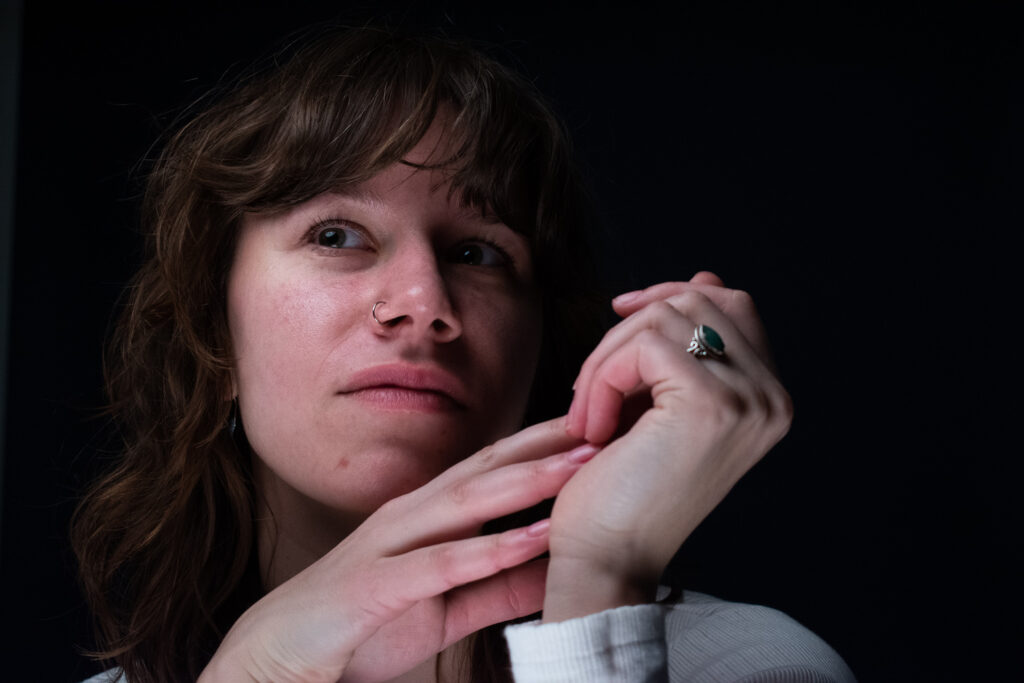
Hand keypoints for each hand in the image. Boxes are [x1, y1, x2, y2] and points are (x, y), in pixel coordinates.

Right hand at [200, 418, 592, 682]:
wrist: (276, 663)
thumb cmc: (360, 629)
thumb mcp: (446, 606)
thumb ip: (499, 584)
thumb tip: (557, 565)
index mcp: (424, 518)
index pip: (493, 470)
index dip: (546, 447)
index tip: (599, 430)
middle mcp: (409, 518)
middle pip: (487, 470)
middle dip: (547, 445)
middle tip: (606, 422)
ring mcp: (389, 546)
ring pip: (468, 502)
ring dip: (528, 481)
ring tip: (579, 463)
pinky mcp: (374, 586)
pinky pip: (441, 564)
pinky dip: (491, 549)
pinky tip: (532, 538)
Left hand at [543, 272, 792, 620]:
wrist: (607, 560)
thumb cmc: (624, 489)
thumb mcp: (662, 404)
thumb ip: (688, 346)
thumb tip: (705, 278)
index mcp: (767, 398)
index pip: (732, 304)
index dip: (671, 296)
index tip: (621, 315)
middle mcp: (771, 398)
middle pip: (698, 300)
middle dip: (629, 328)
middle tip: (591, 384)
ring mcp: (749, 399)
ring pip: (665, 317)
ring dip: (606, 359)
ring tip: (587, 413)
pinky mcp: (711, 403)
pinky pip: (643, 347)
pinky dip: (602, 378)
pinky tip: (592, 426)